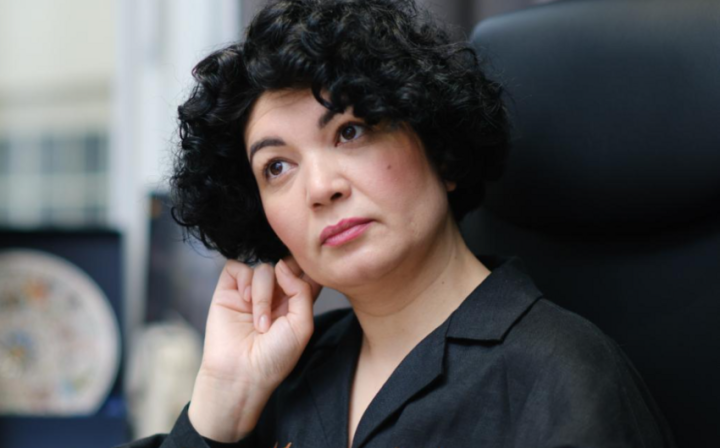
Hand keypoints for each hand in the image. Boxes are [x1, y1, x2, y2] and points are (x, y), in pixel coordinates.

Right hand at [189, 256, 321, 440]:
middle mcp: (274, 295)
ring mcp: (251, 292)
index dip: (308, 269)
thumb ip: (301, 291)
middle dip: (288, 274)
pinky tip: (245, 301)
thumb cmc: (275, 357)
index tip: (308, 277)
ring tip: (260, 324)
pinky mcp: (228, 291)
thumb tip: (282, 265)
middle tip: (284, 297)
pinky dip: (244, 280)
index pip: (304, 274)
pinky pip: (237, 267)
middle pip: (285, 264)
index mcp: (295, 303)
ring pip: (263, 269)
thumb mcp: (302, 325)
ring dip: (264, 295)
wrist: (241, 374)